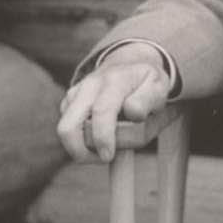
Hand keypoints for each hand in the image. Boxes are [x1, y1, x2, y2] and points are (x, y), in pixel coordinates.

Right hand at [55, 42, 170, 161]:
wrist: (130, 63)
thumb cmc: (146, 82)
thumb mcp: (158, 87)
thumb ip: (148, 100)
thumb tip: (131, 113)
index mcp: (115, 80)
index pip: (102, 112)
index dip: (103, 138)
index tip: (109, 156)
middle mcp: (90, 85)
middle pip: (69, 126)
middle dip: (80, 151)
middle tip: (102, 159)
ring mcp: (76, 92)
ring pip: (64, 129)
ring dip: (80, 148)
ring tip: (102, 151)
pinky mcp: (69, 100)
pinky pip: (66, 126)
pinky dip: (78, 139)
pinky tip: (98, 139)